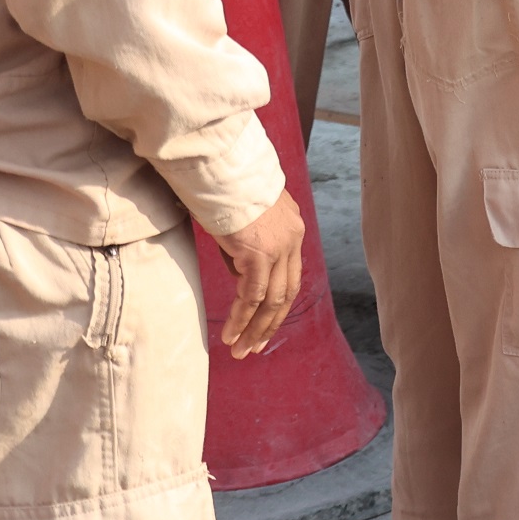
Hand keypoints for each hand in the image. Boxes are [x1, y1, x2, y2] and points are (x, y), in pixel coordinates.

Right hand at [211, 192, 304, 358]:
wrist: (225, 170)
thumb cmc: (228, 188)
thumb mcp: (248, 217)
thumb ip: (250, 244)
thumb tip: (241, 274)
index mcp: (293, 229)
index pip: (291, 275)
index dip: (279, 303)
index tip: (266, 323)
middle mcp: (292, 240)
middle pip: (286, 293)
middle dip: (270, 324)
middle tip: (255, 347)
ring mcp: (279, 248)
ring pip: (271, 300)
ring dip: (255, 329)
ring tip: (240, 350)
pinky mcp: (259, 254)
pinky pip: (251, 296)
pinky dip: (241, 318)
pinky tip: (230, 334)